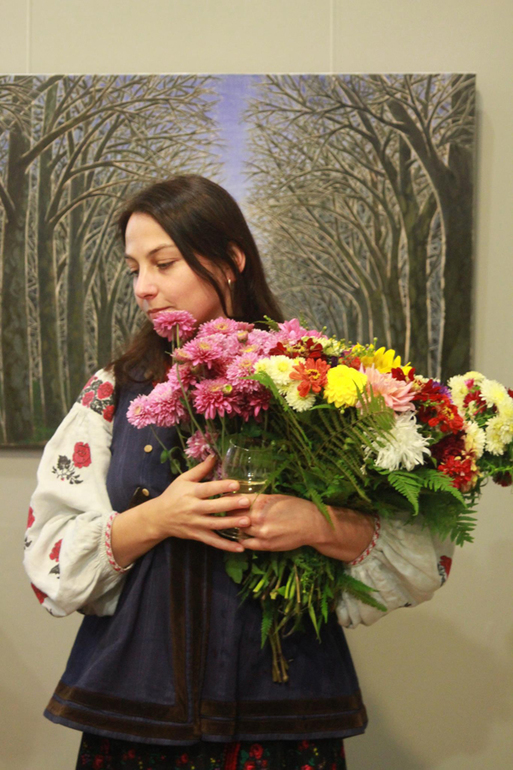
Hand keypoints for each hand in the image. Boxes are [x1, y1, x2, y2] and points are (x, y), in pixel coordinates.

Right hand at [150, 455, 251, 552]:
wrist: (158, 517)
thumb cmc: (173, 495)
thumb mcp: (183, 479)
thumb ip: (200, 469)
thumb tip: (214, 455)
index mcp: (191, 492)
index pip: (208, 489)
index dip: (222, 486)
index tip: (236, 484)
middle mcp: (193, 509)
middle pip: (214, 507)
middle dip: (231, 505)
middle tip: (247, 501)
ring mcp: (195, 524)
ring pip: (215, 525)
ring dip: (231, 524)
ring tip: (247, 521)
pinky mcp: (197, 536)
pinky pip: (213, 541)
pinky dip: (226, 546)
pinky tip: (240, 547)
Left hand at [239, 493, 375, 561]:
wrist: (313, 524)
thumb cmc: (296, 507)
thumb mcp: (276, 498)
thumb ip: (258, 500)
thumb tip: (242, 499)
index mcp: (262, 502)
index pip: (237, 501)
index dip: (229, 501)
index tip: (226, 501)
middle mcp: (259, 516)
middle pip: (234, 515)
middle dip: (229, 513)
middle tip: (226, 512)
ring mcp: (261, 532)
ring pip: (239, 529)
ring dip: (235, 526)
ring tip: (233, 524)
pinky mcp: (265, 545)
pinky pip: (246, 543)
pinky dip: (242, 538)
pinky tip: (243, 535)